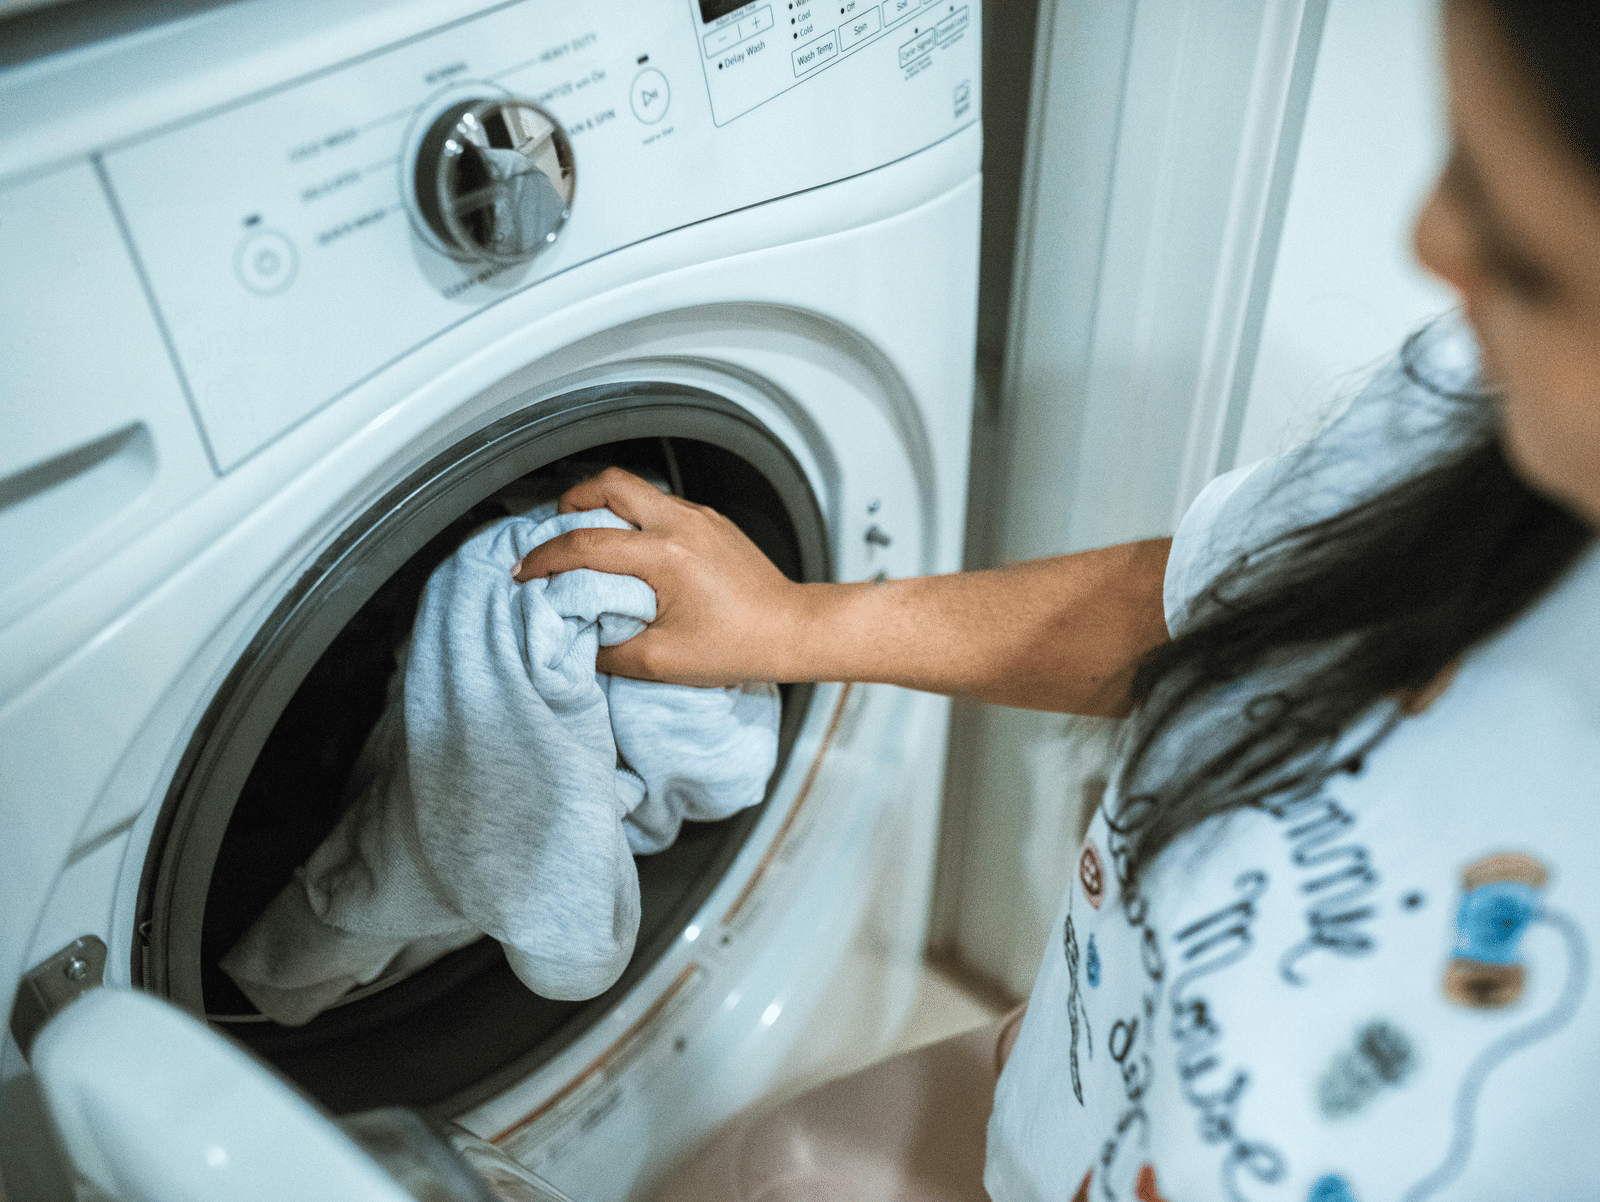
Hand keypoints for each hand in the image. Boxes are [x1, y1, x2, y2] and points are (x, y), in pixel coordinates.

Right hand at [512, 467, 809, 683]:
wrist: (793, 630)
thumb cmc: (740, 645)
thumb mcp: (662, 662)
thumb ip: (609, 651)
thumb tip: (578, 639)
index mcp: (664, 556)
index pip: (585, 544)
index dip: (545, 557)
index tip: (526, 571)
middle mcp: (681, 524)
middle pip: (609, 483)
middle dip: (571, 502)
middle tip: (555, 531)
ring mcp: (699, 517)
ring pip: (637, 490)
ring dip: (604, 506)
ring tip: (589, 537)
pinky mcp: (712, 522)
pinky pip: (662, 505)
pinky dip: (635, 518)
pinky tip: (633, 550)